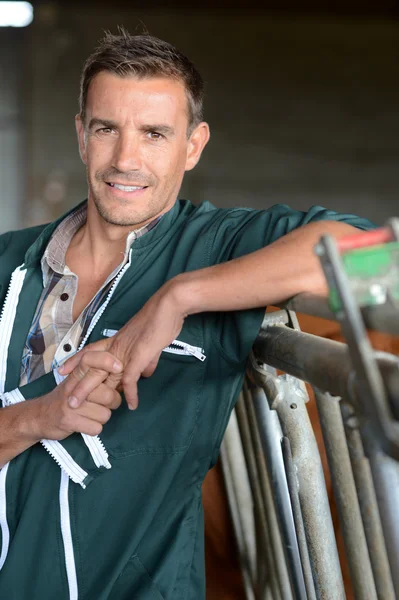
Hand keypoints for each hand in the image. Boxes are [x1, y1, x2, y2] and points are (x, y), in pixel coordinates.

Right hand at [34, 350, 122, 439]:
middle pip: (109, 395)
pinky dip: (94, 429)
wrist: (39, 416)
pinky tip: (85, 424)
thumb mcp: (77, 382)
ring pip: (105, 414)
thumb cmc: (65, 398)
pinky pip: (96, 428)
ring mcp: (71, 404)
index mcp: (76, 374)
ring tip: (91, 414)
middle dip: (112, 403)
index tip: (119, 367)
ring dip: (102, 418)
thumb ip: (96, 376)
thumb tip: (122, 372)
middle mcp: (74, 387)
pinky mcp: (69, 421)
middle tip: (104, 404)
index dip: (108, 361)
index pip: (91, 359)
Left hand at [60, 280, 185, 409]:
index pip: (90, 352)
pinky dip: (131, 393)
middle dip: (77, 384)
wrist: (168, 305)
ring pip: (102, 375)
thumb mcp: (149, 342)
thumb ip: (146, 359)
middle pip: (90, 367)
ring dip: (90, 392)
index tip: (62, 370)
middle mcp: (116, 347)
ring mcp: (126, 352)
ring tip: (79, 406)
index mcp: (116, 341)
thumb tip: (145, 373)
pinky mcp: (139, 356)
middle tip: (66, 400)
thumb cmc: (159, 319)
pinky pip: (130, 379)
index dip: (75, 361)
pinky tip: (131, 405)